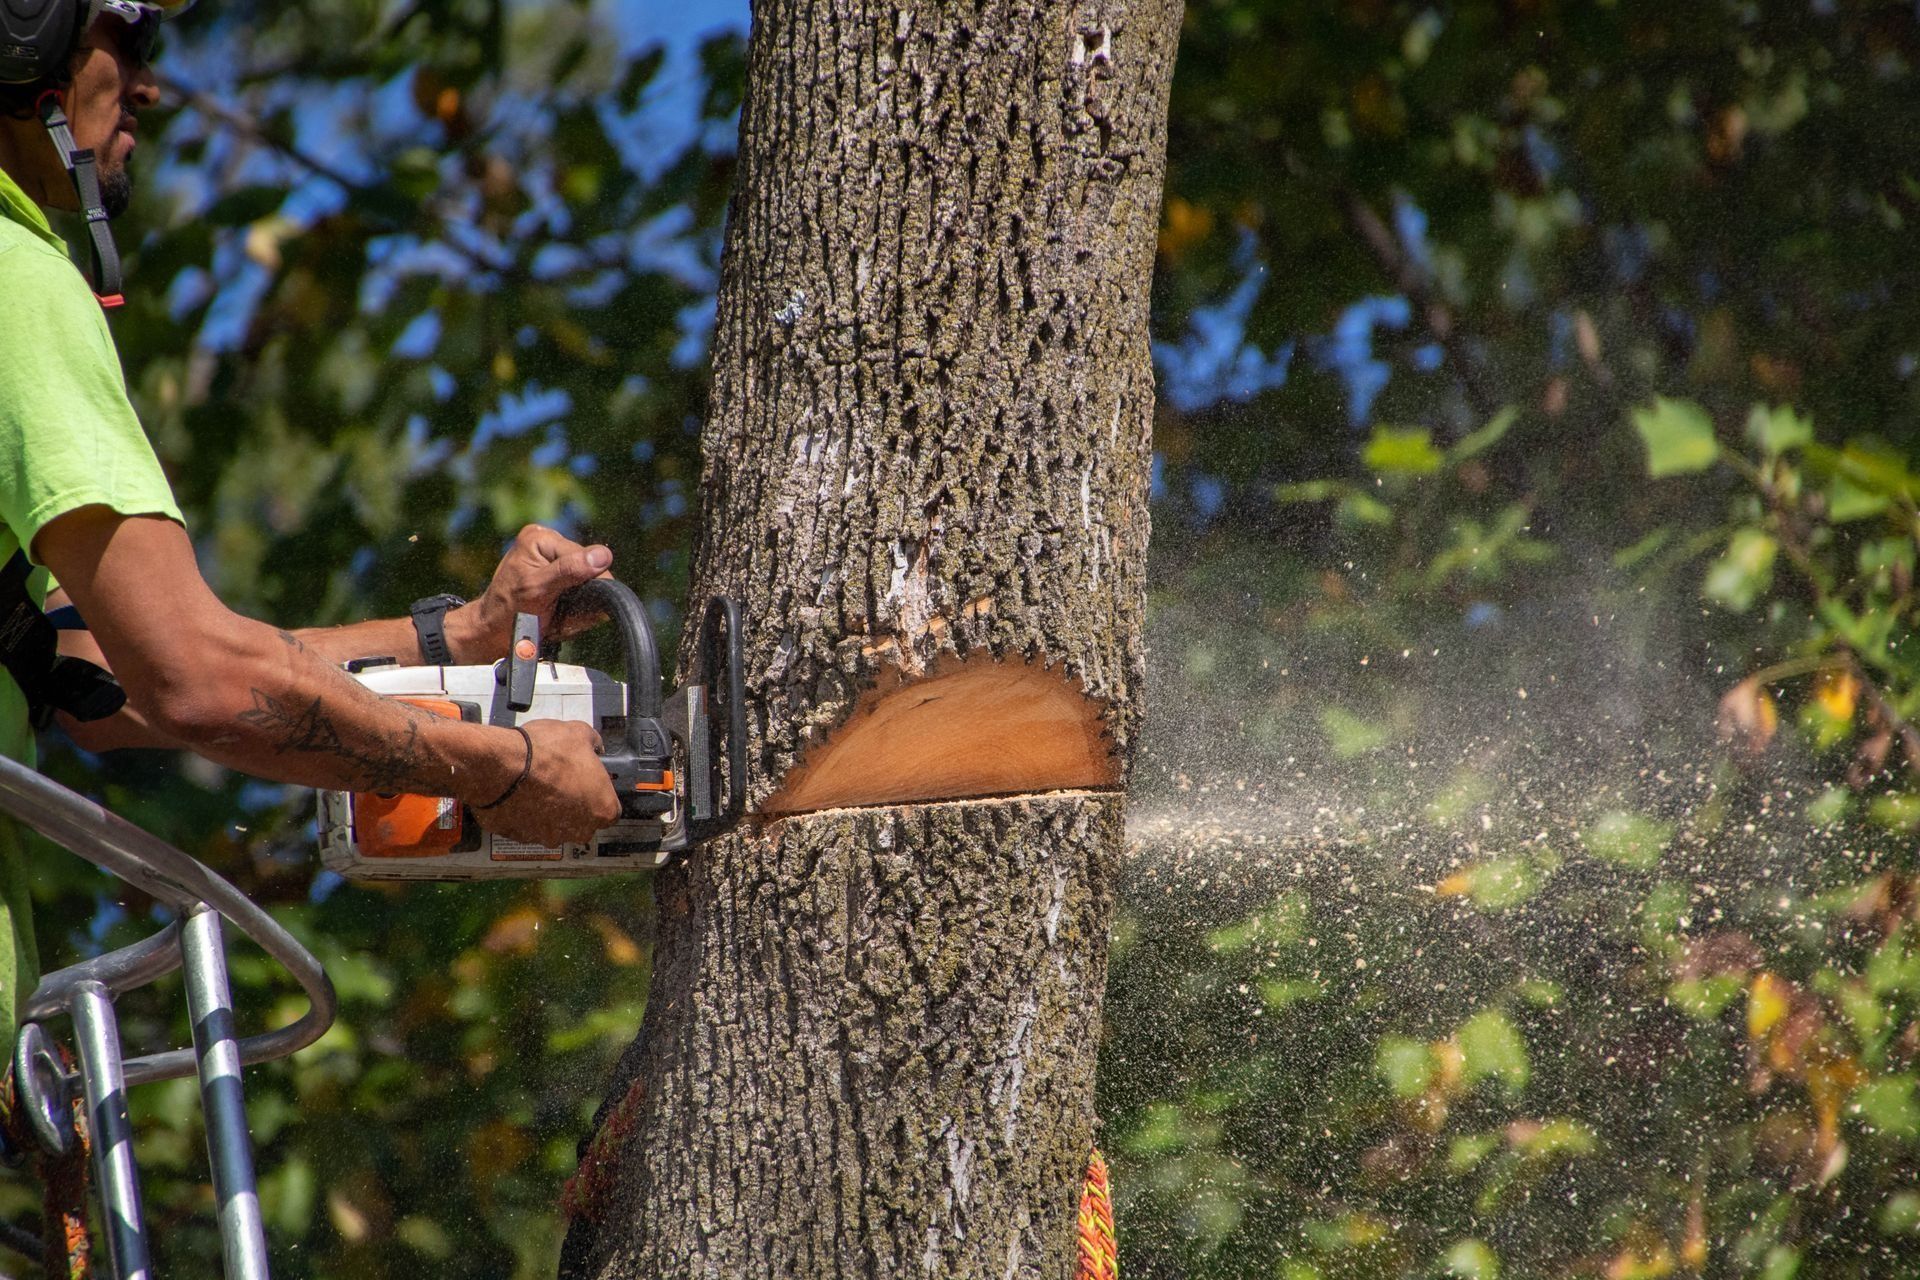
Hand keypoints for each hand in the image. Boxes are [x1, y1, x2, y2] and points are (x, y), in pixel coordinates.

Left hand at [449, 524, 613, 661]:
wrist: (494, 632)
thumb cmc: (509, 612)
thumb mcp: (538, 589)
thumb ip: (569, 570)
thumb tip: (603, 556)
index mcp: (541, 538)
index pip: (587, 557)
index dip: (587, 584)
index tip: (568, 604)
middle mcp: (549, 542)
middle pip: (590, 569)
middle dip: (582, 595)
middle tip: (559, 610)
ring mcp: (554, 558)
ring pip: (590, 582)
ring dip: (580, 603)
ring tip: (558, 612)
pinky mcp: (560, 574)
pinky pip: (584, 590)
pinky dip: (577, 606)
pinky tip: (560, 611)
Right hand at [470, 719, 620, 847]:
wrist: (501, 768)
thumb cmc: (546, 752)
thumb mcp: (579, 733)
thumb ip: (593, 743)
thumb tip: (595, 747)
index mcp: (602, 809)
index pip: (609, 808)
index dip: (597, 792)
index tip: (585, 780)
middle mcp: (579, 831)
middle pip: (582, 821)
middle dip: (574, 804)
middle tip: (559, 780)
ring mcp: (549, 838)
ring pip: (554, 826)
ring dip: (548, 810)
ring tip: (535, 784)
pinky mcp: (520, 838)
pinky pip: (527, 826)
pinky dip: (524, 814)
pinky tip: (517, 793)